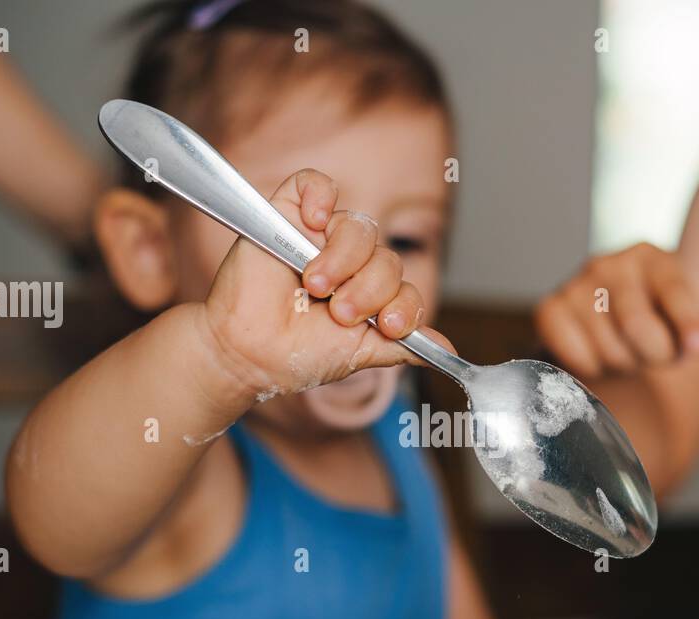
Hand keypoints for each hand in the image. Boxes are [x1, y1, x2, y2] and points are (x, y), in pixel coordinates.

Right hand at [199, 168, 445, 398]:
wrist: (248, 354)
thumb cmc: (297, 355)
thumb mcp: (360, 355)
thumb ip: (403, 347)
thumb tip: (449, 353)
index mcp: (372, 294)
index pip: (405, 287)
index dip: (405, 305)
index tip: (390, 326)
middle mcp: (351, 262)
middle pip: (386, 258)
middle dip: (370, 289)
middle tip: (340, 312)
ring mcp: (320, 236)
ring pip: (358, 227)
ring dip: (343, 259)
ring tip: (314, 286)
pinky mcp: (289, 213)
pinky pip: (315, 183)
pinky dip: (320, 195)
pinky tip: (313, 221)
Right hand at [535, 242, 698, 379]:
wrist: (603, 317)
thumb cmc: (649, 317)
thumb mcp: (678, 316)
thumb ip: (696, 328)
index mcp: (650, 257)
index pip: (673, 292)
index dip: (688, 323)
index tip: (698, 347)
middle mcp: (609, 264)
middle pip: (637, 325)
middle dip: (653, 354)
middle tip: (655, 357)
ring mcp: (575, 285)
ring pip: (608, 348)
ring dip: (622, 364)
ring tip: (625, 353)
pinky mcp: (549, 309)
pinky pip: (577, 355)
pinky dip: (592, 368)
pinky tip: (597, 354)